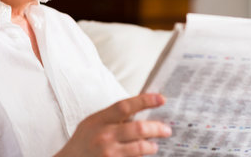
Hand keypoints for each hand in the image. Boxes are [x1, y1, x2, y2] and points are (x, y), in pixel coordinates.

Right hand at [55, 93, 171, 156]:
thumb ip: (113, 117)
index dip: (145, 100)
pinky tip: (143, 155)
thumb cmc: (83, 140)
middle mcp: (104, 136)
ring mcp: (108, 154)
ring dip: (151, 146)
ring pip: (140, 148)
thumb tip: (141, 110)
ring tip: (154, 145)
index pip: (125, 106)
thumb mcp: (93, 122)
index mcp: (100, 120)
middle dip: (157, 128)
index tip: (161, 98)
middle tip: (167, 129)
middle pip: (139, 128)